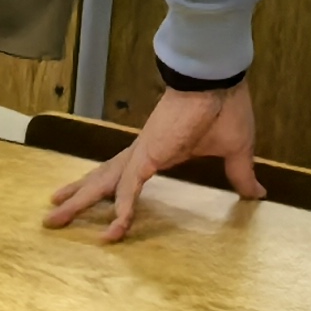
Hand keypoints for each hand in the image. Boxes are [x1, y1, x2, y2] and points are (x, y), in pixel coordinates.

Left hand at [42, 81, 260, 243]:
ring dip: (79, 201)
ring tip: (52, 217)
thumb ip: (241, 175)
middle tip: (53, 215)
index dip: (115, 198)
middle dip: (78, 198)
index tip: (105, 218)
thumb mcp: (235, 151)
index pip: (128, 179)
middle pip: (103, 180)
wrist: (218, 80)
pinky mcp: (148, 156)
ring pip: (104, 183)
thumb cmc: (226, 108)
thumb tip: (258, 194)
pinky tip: (113, 230)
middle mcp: (142, 154)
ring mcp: (142, 154)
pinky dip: (122, 209)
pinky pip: (130, 188)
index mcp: (160, 153)